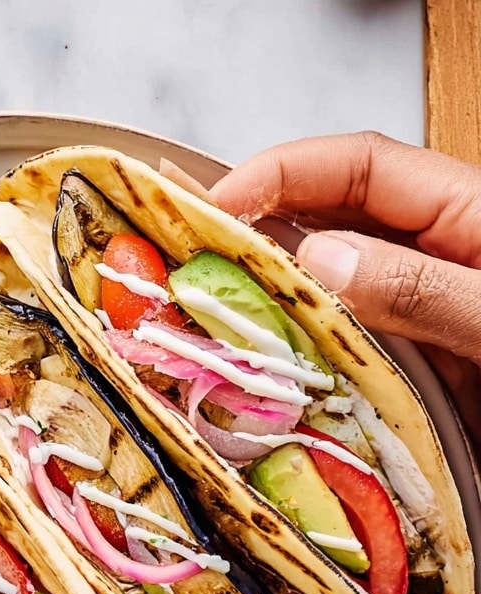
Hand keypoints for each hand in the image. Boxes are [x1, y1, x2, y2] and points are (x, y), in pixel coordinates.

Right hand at [209, 132, 480, 443]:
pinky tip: (265, 379)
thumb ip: (422, 288)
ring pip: (325, 292)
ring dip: (267, 301)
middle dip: (256, 233)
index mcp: (466, 215)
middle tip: (188, 264)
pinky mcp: (414, 374)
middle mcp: (433, 260)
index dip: (281, 172)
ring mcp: (419, 318)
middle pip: (328, 222)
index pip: (356, 167)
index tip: (216, 206)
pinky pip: (343, 354)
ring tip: (208, 321)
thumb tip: (321, 261)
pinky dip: (299, 360)